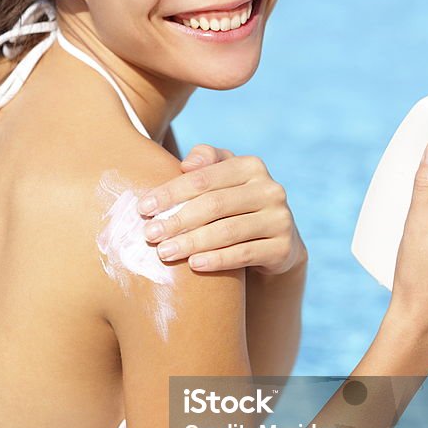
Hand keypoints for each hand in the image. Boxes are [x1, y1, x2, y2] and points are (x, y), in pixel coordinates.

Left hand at [137, 143, 307, 274]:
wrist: (275, 244)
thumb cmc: (234, 207)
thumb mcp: (222, 180)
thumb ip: (204, 162)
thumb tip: (187, 164)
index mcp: (251, 166)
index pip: (203, 178)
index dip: (170, 193)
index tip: (143, 209)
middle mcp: (270, 189)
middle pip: (214, 204)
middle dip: (178, 220)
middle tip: (150, 235)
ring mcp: (280, 219)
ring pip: (228, 231)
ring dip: (192, 242)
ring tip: (165, 252)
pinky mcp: (283, 248)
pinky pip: (245, 254)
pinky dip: (218, 259)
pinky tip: (194, 264)